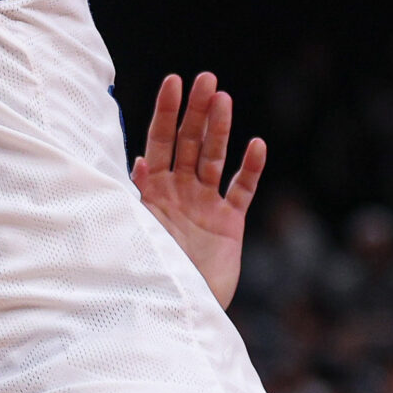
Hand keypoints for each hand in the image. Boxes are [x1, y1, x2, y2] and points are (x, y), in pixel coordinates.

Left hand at [131, 72, 265, 309]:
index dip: (166, 111)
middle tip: (207, 79)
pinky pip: (241, 189)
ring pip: (214, 158)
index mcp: (152, 189)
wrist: (176, 313)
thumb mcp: (137, 231)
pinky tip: (256, 144)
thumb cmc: (146, 273)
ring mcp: (205, 204)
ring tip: (224, 100)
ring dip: (220, 130)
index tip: (174, 81)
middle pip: (189, 142)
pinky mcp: (229, 222)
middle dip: (197, 111)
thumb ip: (138, 198)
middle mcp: (179, 191)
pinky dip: (249, 168)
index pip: (158, 141)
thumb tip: (136, 161)